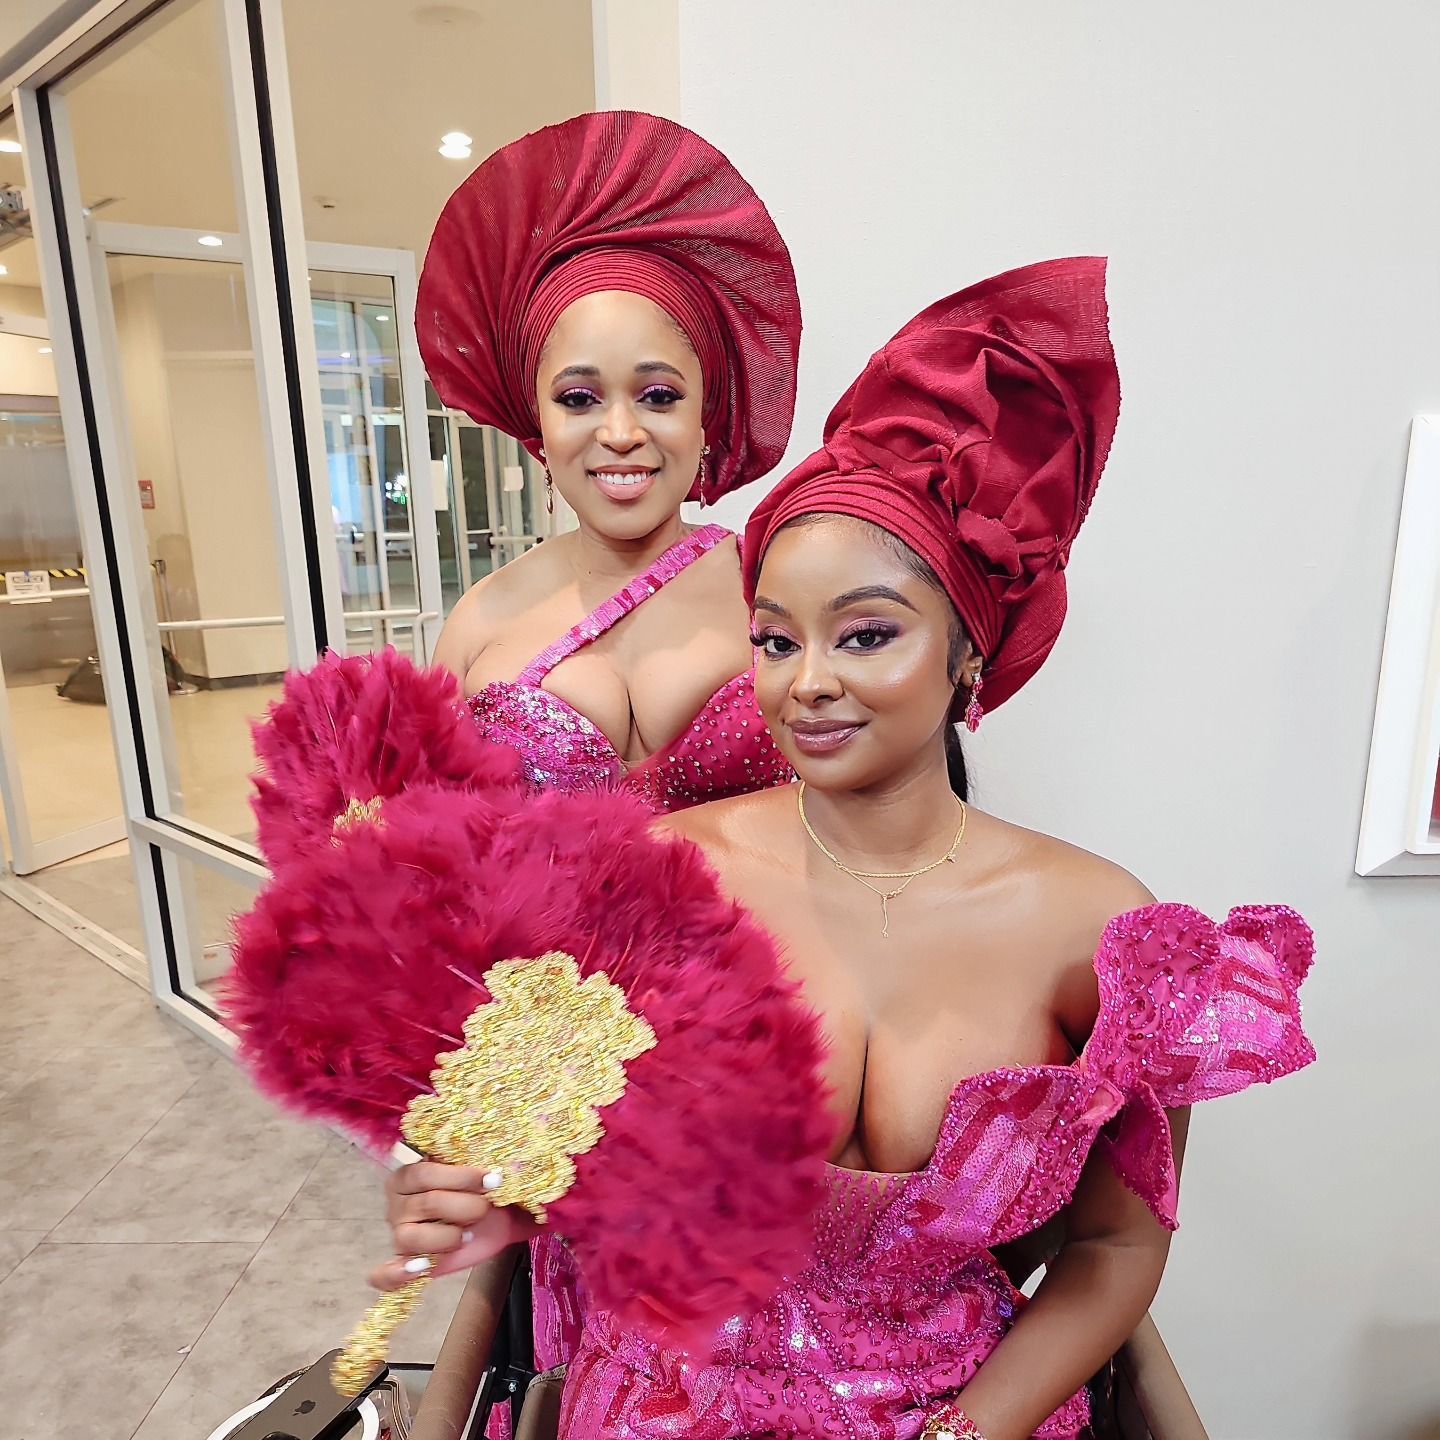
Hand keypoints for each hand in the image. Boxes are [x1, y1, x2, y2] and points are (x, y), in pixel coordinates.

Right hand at [369, 1161, 538, 1290]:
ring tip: (467, 1235)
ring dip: (447, 1237)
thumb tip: (503, 1169)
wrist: (491, 1219)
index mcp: (410, 1174)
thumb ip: (483, 1169)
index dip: (461, 1177)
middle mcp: (397, 1203)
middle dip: (466, 1206)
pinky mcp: (404, 1262)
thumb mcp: (481, 1175)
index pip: (425, 1173)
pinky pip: (386, 1274)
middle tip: (487, 1208)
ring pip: (411, 1237)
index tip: (493, 1180)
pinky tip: (420, 1268)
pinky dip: (398, 1274)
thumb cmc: (481, 1191)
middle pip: (426, 1203)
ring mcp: (398, 1233)